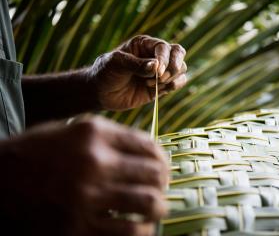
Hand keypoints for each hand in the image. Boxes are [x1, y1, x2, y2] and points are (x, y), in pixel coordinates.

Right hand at [0, 117, 167, 235]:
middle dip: (163, 182)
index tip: (163, 166)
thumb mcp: (70, 131)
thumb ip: (108, 137)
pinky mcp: (78, 229)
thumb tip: (145, 150)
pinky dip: (142, 231)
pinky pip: (129, 232)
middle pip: (153, 173)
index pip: (147, 144)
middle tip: (162, 187)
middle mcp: (94, 162)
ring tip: (157, 208)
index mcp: (93, 133)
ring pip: (148, 204)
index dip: (162, 157)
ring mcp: (87, 197)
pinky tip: (140, 227)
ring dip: (158, 207)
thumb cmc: (35, 154)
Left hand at [90, 35, 186, 109]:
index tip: (156, 73)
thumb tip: (156, 67)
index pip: (164, 47)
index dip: (164, 59)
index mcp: (144, 44)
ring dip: (172, 78)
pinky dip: (175, 86)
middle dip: (174, 67)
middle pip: (178, 53)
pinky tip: (159, 90)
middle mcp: (155, 55)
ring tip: (153, 86)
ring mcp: (160, 71)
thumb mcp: (116, 63)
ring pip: (181, 68)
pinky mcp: (161, 86)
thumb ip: (136, 64)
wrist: (101, 93)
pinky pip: (178, 82)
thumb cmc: (105, 72)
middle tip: (161, 78)